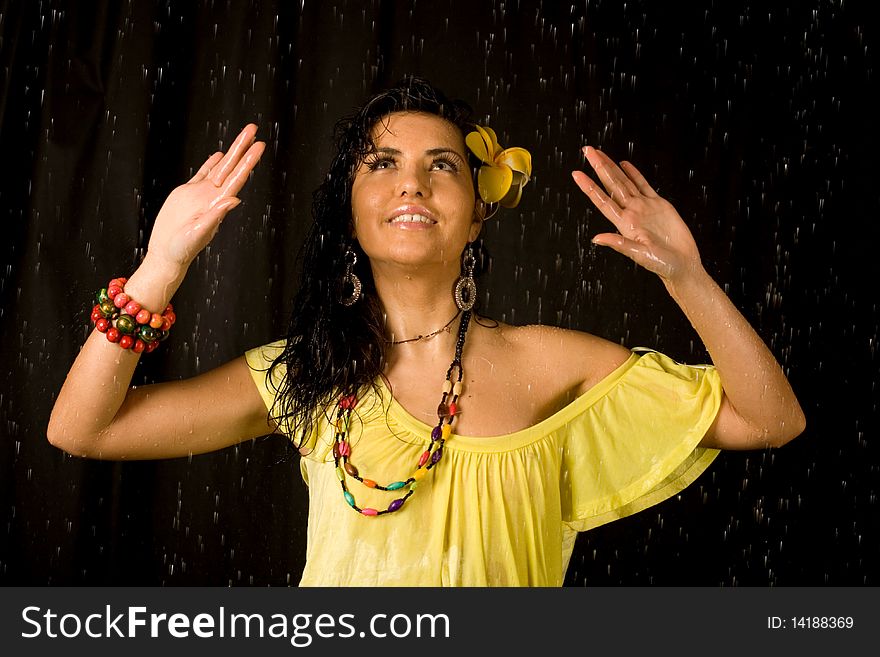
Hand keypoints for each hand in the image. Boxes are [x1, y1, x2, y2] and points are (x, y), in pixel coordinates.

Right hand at [147, 124, 264, 269]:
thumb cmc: (182, 248)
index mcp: (217, 203)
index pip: (237, 177)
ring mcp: (201, 194)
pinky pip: (202, 174)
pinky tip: (219, 155)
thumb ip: (216, 216)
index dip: (248, 161)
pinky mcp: (187, 193)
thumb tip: (235, 200)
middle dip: (243, 147)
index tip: (259, 146)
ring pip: (219, 167)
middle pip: (231, 167)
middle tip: (254, 128)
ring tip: (243, 136)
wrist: (166, 253)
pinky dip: (211, 163)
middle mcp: (213, 196)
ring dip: (231, 152)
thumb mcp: (199, 233)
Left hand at [572, 146, 702, 285]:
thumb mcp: (639, 255)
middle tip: (587, 150)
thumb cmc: (661, 264)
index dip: (589, 187)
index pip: (602, 200)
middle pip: (611, 185)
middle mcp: (631, 212)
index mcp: (624, 223)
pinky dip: (634, 174)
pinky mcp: (659, 205)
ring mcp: (644, 207)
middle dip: (599, 167)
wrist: (682, 264)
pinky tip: (624, 164)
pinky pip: (643, 185)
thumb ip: (619, 244)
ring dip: (612, 168)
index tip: (576, 174)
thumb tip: (596, 239)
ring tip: (600, 154)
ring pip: (625, 182)